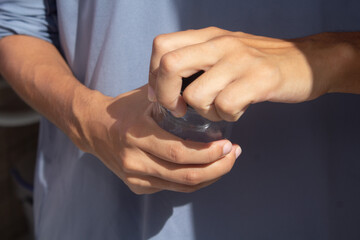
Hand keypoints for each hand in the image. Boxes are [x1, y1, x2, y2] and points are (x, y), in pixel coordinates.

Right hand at [76, 85, 240, 193]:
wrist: (93, 128)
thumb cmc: (126, 108)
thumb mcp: (147, 96)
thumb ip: (173, 96)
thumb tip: (208, 93)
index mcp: (136, 135)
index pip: (178, 152)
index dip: (208, 153)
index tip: (228, 144)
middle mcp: (134, 160)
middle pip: (184, 175)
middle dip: (216, 168)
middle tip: (234, 155)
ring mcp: (134, 177)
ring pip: (181, 186)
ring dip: (210, 177)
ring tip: (227, 162)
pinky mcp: (137, 186)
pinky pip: (173, 188)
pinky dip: (194, 182)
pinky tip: (208, 169)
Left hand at [148, 27, 347, 120]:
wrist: (306, 61)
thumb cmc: (256, 63)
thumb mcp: (222, 52)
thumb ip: (194, 62)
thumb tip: (159, 88)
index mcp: (207, 36)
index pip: (161, 46)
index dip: (153, 75)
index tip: (162, 95)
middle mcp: (220, 43)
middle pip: (169, 65)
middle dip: (166, 96)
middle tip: (178, 109)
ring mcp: (240, 60)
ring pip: (196, 95)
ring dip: (204, 111)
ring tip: (220, 108)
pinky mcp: (260, 78)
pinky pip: (225, 106)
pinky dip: (227, 116)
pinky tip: (238, 110)